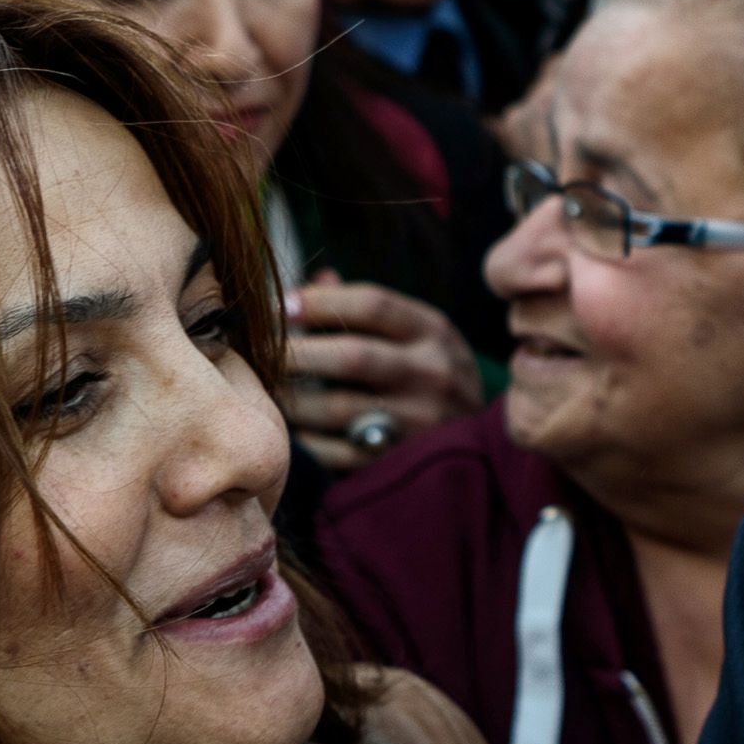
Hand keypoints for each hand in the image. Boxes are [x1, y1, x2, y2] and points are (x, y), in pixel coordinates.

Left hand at [282, 275, 478, 468]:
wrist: (482, 447)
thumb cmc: (433, 377)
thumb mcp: (418, 336)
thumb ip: (368, 308)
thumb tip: (311, 281)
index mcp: (435, 333)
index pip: (373, 304)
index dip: (319, 301)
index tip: (282, 305)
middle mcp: (433, 374)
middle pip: (350, 355)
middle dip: (296, 351)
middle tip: (261, 349)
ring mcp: (418, 422)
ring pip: (337, 407)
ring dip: (293, 397)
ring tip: (268, 388)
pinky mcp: (398, 462)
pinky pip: (337, 451)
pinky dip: (306, 439)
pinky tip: (293, 428)